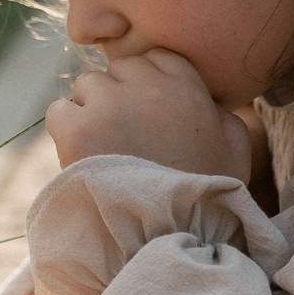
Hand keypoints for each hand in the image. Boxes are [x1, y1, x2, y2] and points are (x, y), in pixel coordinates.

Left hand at [46, 51, 253, 179]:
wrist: (169, 234)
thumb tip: (207, 101)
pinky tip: (80, 155)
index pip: (155, 60)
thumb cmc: (206, 196)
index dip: (148, 86)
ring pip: (87, 85)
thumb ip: (221, 114)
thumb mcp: (234, 149)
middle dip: (119, 96)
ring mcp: (109, 104)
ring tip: (103, 148)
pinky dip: (64, 130)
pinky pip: (59, 111)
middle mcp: (146, 85)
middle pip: (119, 69)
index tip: (149, 115)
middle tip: (124, 135)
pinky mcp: (77, 128)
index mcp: (186, 84)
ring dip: (91, 110)